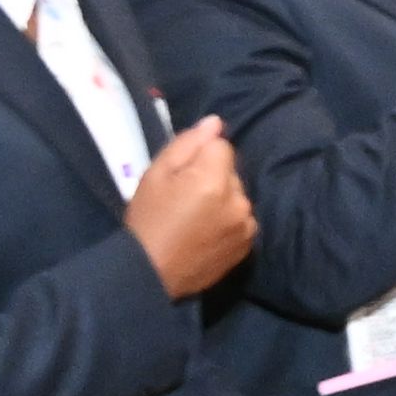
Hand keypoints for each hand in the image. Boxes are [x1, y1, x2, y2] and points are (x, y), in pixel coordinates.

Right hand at [124, 119, 253, 298]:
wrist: (150, 273)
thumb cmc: (148, 220)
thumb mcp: (155, 175)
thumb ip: (188, 144)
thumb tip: (215, 123)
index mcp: (214, 180)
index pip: (221, 146)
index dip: (199, 156)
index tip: (180, 176)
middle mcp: (238, 200)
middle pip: (231, 170)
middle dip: (212, 176)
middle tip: (183, 198)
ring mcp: (246, 224)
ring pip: (237, 193)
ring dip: (222, 198)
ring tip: (194, 217)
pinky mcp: (248, 242)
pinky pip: (241, 217)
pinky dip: (228, 218)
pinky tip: (206, 231)